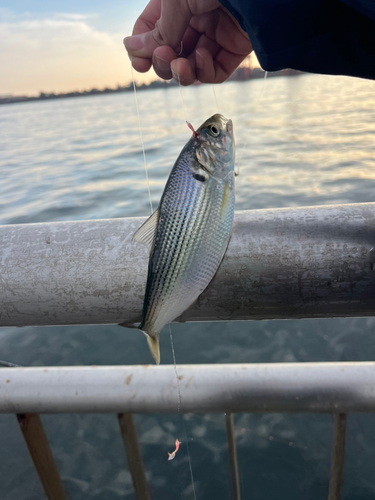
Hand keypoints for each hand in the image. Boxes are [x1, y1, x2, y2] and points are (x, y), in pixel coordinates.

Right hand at [124, 0, 251, 84]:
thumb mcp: (177, 2)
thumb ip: (158, 30)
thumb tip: (131, 49)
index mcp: (178, 0)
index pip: (152, 28)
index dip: (143, 48)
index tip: (139, 64)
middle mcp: (196, 16)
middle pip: (171, 52)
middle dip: (163, 61)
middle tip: (164, 56)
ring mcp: (217, 33)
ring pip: (192, 66)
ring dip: (181, 72)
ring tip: (180, 66)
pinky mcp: (237, 48)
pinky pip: (215, 71)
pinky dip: (204, 71)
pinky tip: (202, 58)